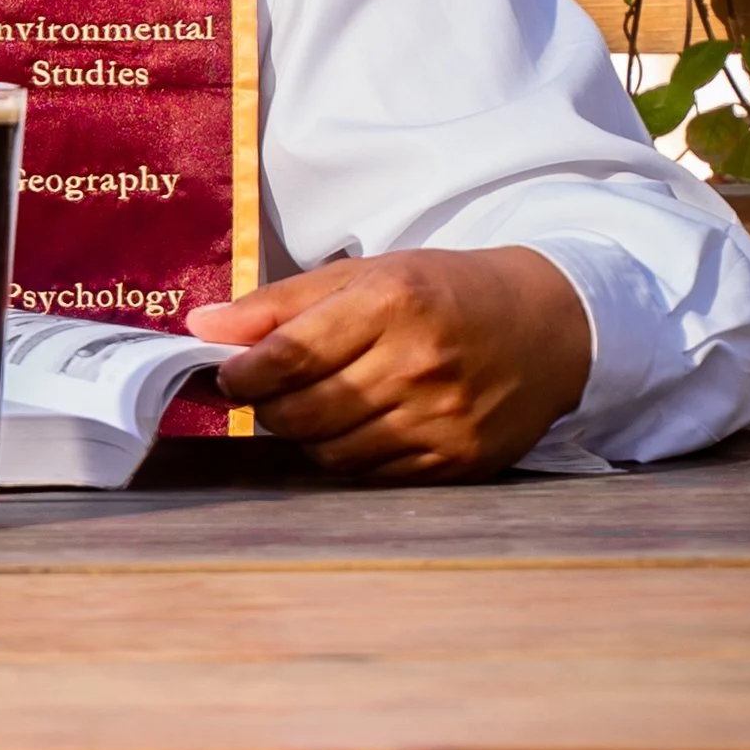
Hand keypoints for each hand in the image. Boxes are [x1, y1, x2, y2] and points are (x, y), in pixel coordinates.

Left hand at [182, 246, 590, 481]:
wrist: (549, 324)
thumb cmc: (444, 292)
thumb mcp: (365, 274)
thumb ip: (278, 304)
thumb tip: (200, 327)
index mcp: (392, 302)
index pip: (286, 357)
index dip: (242, 374)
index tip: (228, 375)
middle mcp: (419, 363)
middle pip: (301, 412)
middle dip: (267, 407)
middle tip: (269, 391)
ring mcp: (442, 419)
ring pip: (330, 452)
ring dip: (306, 434)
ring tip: (317, 404)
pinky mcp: (458, 460)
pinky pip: (371, 474)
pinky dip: (349, 455)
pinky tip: (360, 425)